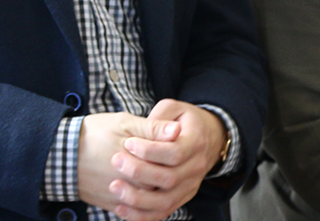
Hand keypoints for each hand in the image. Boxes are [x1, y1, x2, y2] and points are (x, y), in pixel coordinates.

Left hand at [77, 102, 223, 220]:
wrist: (205, 137)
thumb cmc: (181, 121)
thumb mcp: (173, 109)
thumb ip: (161, 119)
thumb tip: (168, 130)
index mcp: (196, 142)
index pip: (175, 152)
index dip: (149, 150)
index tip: (128, 142)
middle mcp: (197, 167)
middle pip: (169, 178)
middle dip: (139, 172)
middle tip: (116, 161)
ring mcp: (191, 185)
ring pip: (166, 200)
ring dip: (137, 198)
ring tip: (114, 187)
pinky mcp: (182, 197)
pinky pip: (162, 212)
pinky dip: (141, 215)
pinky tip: (121, 209)